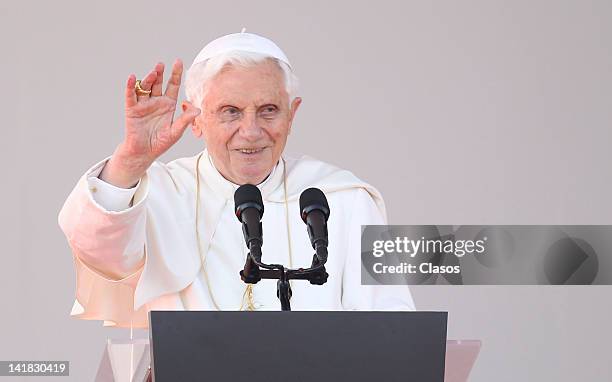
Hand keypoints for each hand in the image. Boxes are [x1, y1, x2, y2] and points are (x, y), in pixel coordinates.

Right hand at [100, 59, 200, 187]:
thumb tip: (197, 110)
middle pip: (158, 83)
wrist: (144, 152)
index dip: (176, 74)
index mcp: (168, 104)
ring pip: (146, 87)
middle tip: (161, 65)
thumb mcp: (176, 131)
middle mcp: (156, 101)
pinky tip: (133, 78)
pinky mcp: (132, 109)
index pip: (173, 85)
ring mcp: (143, 104)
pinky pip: (131, 95)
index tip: (178, 62)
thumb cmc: (161, 142)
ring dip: (149, 79)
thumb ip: (186, 120)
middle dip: (160, 73)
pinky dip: (131, 86)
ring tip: (153, 73)